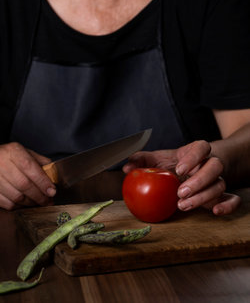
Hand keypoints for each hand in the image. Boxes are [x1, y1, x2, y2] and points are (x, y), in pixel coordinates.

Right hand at [0, 142, 56, 209]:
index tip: (52, 192)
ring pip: (16, 197)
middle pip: (24, 185)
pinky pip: (7, 204)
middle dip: (39, 196)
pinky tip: (24, 203)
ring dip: (30, 203)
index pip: (30, 168)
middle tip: (48, 201)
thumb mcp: (23, 152)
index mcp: (12, 151)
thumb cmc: (5, 157)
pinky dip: (19, 206)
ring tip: (37, 202)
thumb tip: (54, 176)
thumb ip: (39, 162)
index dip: (43, 182)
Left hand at [123, 140, 240, 214]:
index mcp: (195, 151)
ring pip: (220, 185)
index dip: (193, 157)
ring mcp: (218, 179)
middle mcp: (209, 164)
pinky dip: (228, 206)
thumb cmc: (171, 164)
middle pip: (214, 167)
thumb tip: (126, 167)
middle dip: (198, 181)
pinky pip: (233, 199)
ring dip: (203, 197)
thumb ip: (141, 160)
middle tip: (180, 192)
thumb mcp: (156, 159)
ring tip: (183, 205)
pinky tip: (215, 212)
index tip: (179, 169)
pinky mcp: (223, 195)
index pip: (201, 147)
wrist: (189, 170)